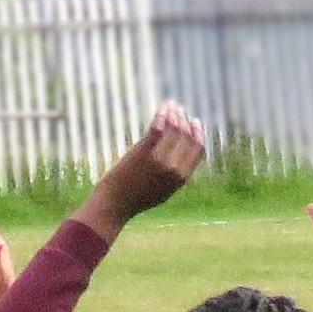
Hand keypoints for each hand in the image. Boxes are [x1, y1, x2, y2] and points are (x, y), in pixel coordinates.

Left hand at [90, 102, 206, 224]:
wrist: (114, 205)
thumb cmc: (135, 199)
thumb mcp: (162, 192)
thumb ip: (174, 176)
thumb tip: (179, 160)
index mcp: (181, 178)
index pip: (198, 149)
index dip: (198, 133)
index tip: (194, 122)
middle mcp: (174, 168)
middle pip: (187, 136)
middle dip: (185, 119)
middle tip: (180, 110)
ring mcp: (159, 159)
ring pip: (174, 129)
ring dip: (174, 114)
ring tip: (170, 106)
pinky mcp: (143, 152)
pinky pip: (158, 128)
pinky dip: (162, 115)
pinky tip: (162, 109)